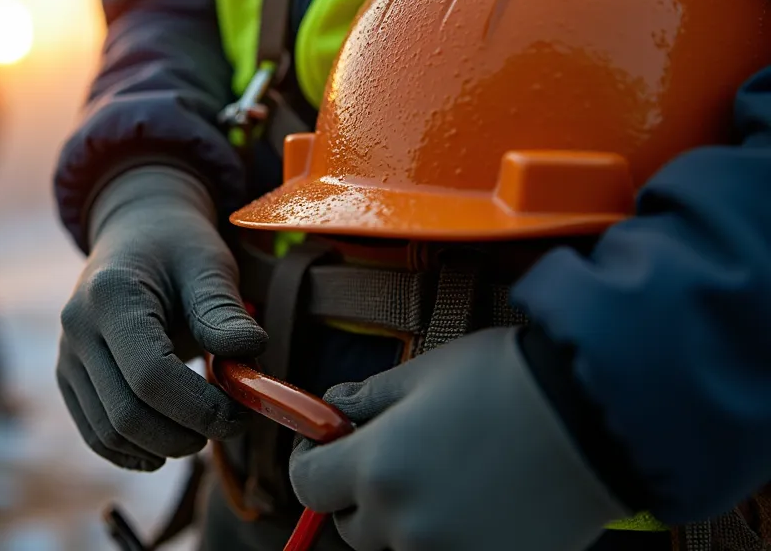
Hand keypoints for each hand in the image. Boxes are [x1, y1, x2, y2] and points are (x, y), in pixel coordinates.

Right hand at [57, 166, 267, 470]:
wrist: (136, 234)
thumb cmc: (178, 248)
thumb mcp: (208, 264)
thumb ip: (223, 310)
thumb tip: (250, 351)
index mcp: (110, 295)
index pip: (150, 376)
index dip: (199, 407)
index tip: (239, 413)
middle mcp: (76, 327)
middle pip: (127, 413)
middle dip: (185, 433)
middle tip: (229, 423)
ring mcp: (66, 356)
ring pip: (110, 432)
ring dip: (163, 446)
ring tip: (201, 430)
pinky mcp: (69, 378)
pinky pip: (95, 433)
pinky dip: (132, 451)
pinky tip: (167, 446)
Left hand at [290, 328, 627, 550]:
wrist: (601, 416)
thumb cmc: (508, 381)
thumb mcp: (424, 373)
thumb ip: (367, 399)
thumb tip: (332, 410)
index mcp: (376, 469)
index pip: (306, 485)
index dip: (312, 462)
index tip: (329, 446)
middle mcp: (404, 524)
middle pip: (352, 526)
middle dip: (362, 494)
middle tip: (399, 457)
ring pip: (400, 545)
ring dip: (408, 520)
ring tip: (451, 477)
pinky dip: (452, 536)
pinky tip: (481, 501)